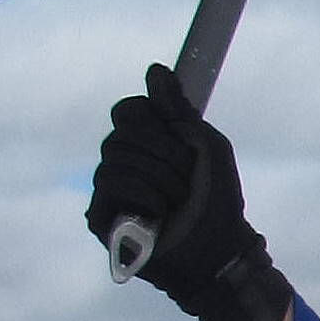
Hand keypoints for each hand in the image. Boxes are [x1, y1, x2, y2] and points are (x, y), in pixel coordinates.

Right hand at [85, 64, 292, 320]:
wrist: (219, 251)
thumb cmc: (218, 201)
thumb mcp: (207, 146)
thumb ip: (179, 110)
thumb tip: (154, 69)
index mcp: (147, 143)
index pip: (130, 110)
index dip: (155, 121)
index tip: (182, 139)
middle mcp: (123, 162)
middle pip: (122, 131)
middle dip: (165, 153)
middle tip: (187, 180)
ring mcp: (109, 190)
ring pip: (115, 156)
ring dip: (160, 178)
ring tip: (177, 202)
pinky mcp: (100, 217)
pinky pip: (110, 184)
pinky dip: (144, 195)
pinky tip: (159, 215)